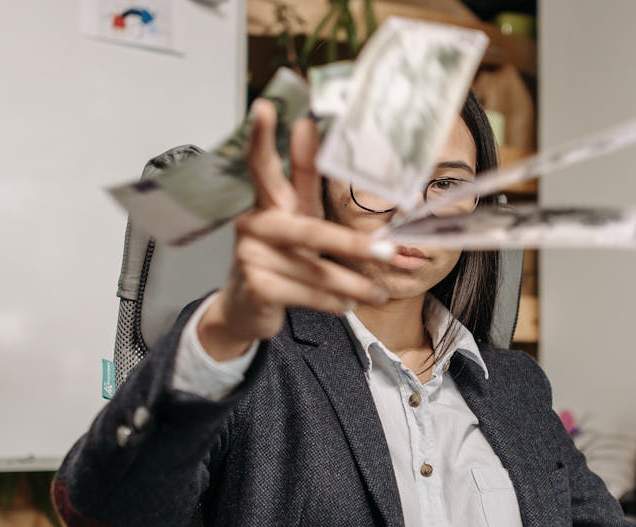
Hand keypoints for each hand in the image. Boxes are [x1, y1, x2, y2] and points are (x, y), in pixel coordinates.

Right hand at [199, 100, 394, 359]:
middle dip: (355, 244)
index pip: (264, 166)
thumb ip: (312, 190)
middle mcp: (255, 224)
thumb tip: (330, 148)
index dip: (263, 138)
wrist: (245, 309)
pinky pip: (309, 294)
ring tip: (379, 293)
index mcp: (268, 204)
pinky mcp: (257, 287)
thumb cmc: (281, 261)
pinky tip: (347, 304)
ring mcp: (251, 256)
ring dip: (355, 284)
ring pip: (318, 270)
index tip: (266, 107)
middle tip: (389, 251)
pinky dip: (334, 302)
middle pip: (312, 230)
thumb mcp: (299, 224)